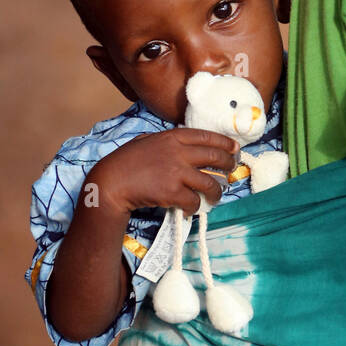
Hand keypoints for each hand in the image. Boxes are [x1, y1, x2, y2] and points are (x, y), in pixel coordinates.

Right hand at [88, 129, 240, 218]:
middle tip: (231, 172)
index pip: (208, 136)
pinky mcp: (172, 192)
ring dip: (217, 192)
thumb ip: (167, 141)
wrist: (110, 182)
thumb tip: (185, 145)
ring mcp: (177, 172)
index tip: (235, 149)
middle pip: (216, 157)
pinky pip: (194, 201)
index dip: (226, 143)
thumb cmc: (125, 161)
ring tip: (215, 197)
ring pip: (210, 183)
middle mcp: (179, 152)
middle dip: (229, 164)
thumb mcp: (147, 141)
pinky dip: (195, 207)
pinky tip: (192, 209)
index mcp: (173, 137)